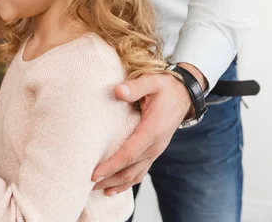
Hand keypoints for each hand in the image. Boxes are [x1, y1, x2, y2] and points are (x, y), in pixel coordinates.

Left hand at [91, 72, 192, 195]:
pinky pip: (140, 172)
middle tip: (87, 185)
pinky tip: (113, 188)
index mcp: (154, 129)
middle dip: (109, 179)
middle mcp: (155, 145)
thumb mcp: (153, 81)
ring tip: (96, 190)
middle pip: (130, 169)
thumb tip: (118, 91)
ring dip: (116, 184)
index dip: (112, 165)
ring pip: (135, 174)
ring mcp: (155, 151)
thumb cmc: (165, 88)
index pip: (130, 153)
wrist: (184, 96)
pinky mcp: (153, 152)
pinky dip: (126, 182)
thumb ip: (135, 87)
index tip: (94, 175)